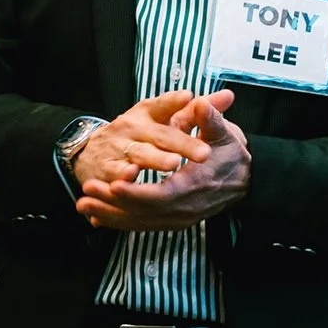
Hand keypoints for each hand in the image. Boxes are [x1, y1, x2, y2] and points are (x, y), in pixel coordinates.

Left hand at [77, 90, 250, 231]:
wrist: (245, 181)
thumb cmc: (230, 154)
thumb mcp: (224, 133)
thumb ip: (211, 118)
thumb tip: (202, 103)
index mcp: (195, 185)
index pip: (163, 194)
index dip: (137, 192)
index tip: (114, 184)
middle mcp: (185, 207)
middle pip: (145, 211)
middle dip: (114, 203)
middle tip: (86, 190)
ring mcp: (178, 217)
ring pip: (140, 221)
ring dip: (110, 214)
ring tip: (82, 204)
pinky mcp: (172, 220)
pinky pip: (143, 225)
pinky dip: (120, 222)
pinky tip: (96, 218)